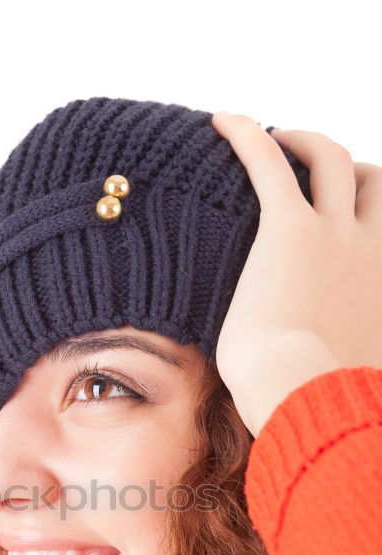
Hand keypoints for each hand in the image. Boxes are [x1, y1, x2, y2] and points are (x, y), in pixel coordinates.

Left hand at [210, 110, 381, 435]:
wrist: (301, 394)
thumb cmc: (321, 399)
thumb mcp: (361, 375)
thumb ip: (356, 358)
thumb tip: (347, 377)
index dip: (365, 206)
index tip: (339, 213)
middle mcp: (374, 246)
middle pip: (371, 179)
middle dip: (341, 167)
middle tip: (303, 166)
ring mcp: (336, 233)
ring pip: (331, 157)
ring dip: (304, 141)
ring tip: (273, 139)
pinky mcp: (290, 229)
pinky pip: (268, 162)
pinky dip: (248, 135)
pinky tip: (222, 121)